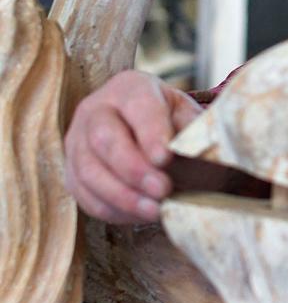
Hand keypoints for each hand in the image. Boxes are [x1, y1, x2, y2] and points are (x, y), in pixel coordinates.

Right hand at [64, 70, 202, 222]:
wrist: (147, 131)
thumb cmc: (172, 123)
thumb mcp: (188, 117)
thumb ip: (193, 133)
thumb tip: (199, 157)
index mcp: (130, 88)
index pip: (137, 106)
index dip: (150, 133)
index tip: (165, 157)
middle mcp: (96, 110)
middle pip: (104, 139)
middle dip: (134, 169)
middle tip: (163, 189)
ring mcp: (78, 142)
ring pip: (89, 171)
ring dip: (123, 196)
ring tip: (155, 210)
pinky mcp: (72, 173)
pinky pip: (85, 195)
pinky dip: (114, 209)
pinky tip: (140, 214)